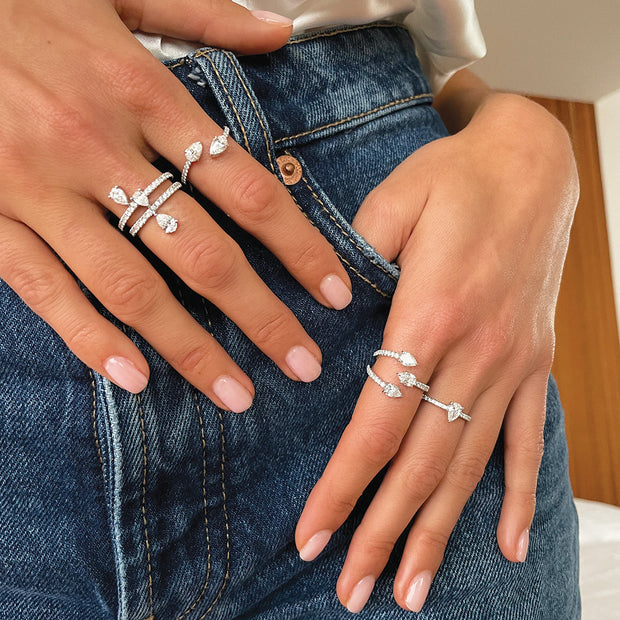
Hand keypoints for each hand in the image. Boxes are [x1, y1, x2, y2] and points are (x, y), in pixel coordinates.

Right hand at [0, 0, 351, 410]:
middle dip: (261, 317)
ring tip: (237, 394)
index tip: (334, 293)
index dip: (298, 247)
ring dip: (191, 350)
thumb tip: (280, 32)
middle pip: (203, 254)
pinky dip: (91, 338)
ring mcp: (40, 188)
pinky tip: (135, 378)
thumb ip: (204, 15)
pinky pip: (46, 289)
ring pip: (132, 287)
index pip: (246, 188)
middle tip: (303, 364)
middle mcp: (99, 147)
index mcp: (140, 90)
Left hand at [295, 93, 578, 610]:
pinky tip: (508, 543)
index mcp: (430, 315)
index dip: (343, 487)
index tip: (312, 537)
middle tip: (352, 591)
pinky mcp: (533, 360)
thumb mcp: (392, 203)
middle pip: (420, 462)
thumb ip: (352, 260)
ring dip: (440, 530)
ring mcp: (511, 362)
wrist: (533, 163)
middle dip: (383, 531)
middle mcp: (475, 352)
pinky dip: (518, 492)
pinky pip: (527, 437)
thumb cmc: (454, 177)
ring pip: (470, 465)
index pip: (376, 425)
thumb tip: (321, 313)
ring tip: (414, 589)